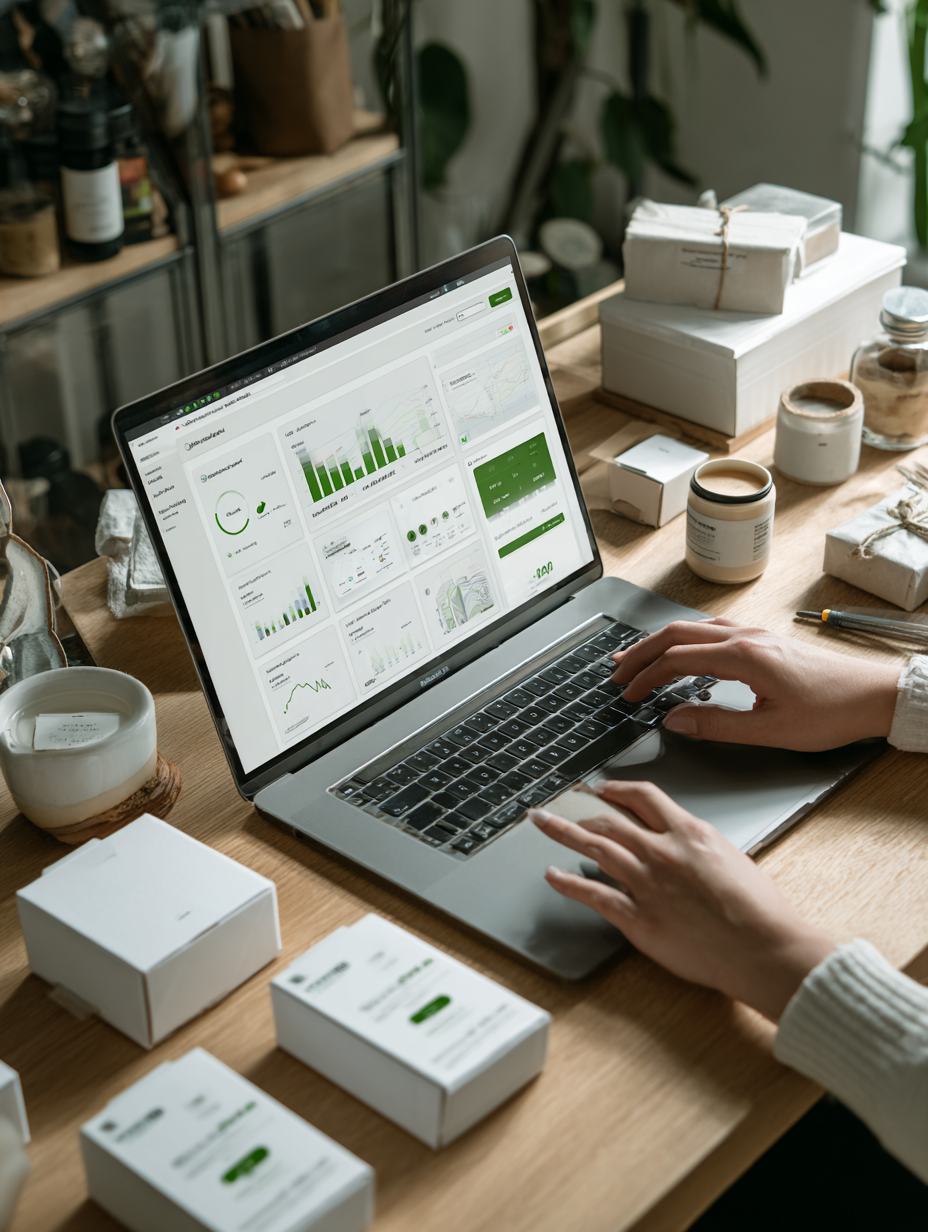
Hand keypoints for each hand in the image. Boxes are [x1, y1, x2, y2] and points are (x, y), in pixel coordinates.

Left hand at [530, 781, 833, 1021]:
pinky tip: (552, 876)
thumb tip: (684, 846)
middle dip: (577, 809)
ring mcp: (647, 884)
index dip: (616, 789)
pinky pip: (593, 894)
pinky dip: (567, 883)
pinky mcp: (638, 918)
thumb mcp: (732, 859)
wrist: (764, 948)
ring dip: (562, 833)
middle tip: (558, 804)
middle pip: (609, 820)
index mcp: (690, 833)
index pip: (643, 797)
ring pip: (594, 848)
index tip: (601, 789)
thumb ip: (699, 848)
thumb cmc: (759, 912)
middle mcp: (663, 852)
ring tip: (542, 824)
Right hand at [613, 618, 898, 750]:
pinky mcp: (764, 640)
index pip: (677, 660)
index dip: (645, 677)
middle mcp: (746, 638)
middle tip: (615, 672)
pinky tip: (682, 649)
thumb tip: (676, 720)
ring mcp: (756, 634)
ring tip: (636, 657)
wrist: (874, 695)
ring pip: (693, 628)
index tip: (627, 694)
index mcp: (744, 657)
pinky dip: (685, 639)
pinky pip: (712, 630)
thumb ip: (717, 725)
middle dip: (640, 653)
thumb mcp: (771, 731)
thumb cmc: (832, 712)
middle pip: (677, 634)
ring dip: (660, 642)